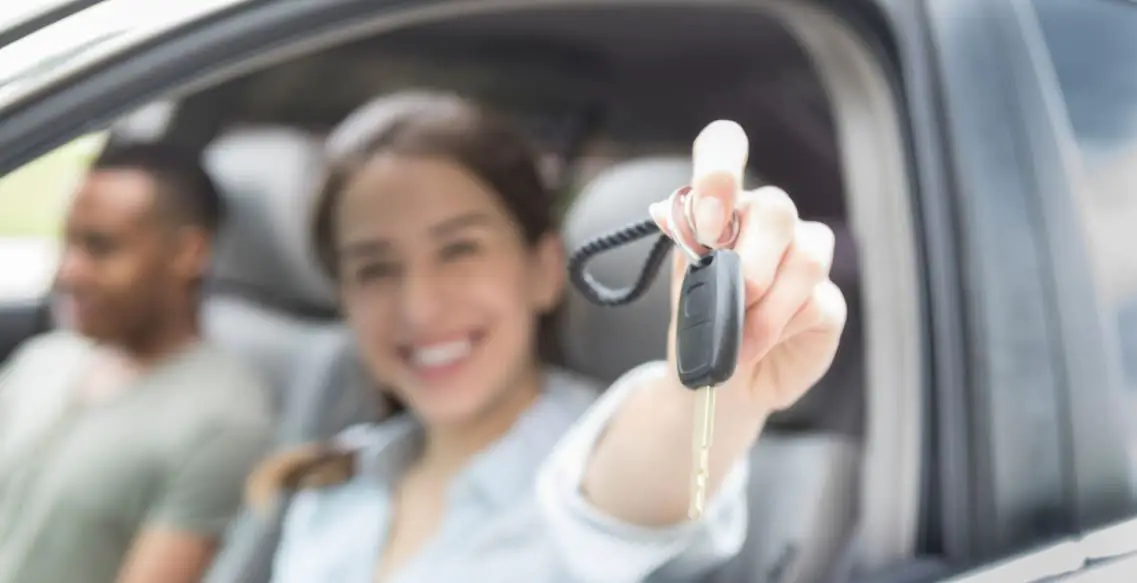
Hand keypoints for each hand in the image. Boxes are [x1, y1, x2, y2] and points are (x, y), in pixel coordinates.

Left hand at [649, 121, 846, 411]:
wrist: (718, 379)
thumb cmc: (699, 324)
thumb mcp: (684, 288)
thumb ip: (694, 257)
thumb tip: (698, 232)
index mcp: (722, 203)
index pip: (725, 145)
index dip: (719, 170)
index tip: (709, 226)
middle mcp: (766, 219)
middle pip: (776, 207)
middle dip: (751, 261)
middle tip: (733, 298)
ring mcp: (804, 254)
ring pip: (805, 257)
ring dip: (765, 307)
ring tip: (738, 340)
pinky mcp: (827, 299)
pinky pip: (815, 300)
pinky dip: (778, 328)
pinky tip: (755, 346)